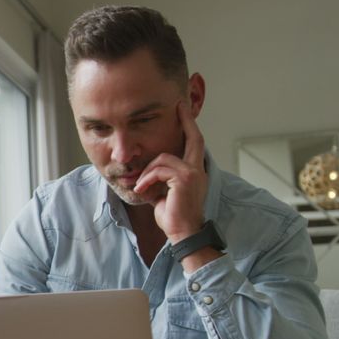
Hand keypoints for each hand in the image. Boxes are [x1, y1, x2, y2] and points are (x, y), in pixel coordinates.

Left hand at [134, 101, 207, 242]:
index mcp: (193, 170)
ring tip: (142, 187)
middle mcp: (197, 168)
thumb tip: (146, 171)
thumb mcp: (162, 192)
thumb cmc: (172, 216)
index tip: (183, 109)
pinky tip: (143, 191)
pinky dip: (146, 179)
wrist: (182, 233)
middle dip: (186, 120)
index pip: (193, 143)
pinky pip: (159, 169)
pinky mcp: (184, 178)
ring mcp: (193, 172)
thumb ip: (158, 178)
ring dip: (147, 172)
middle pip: (193, 137)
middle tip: (180, 105)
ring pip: (163, 158)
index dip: (189, 126)